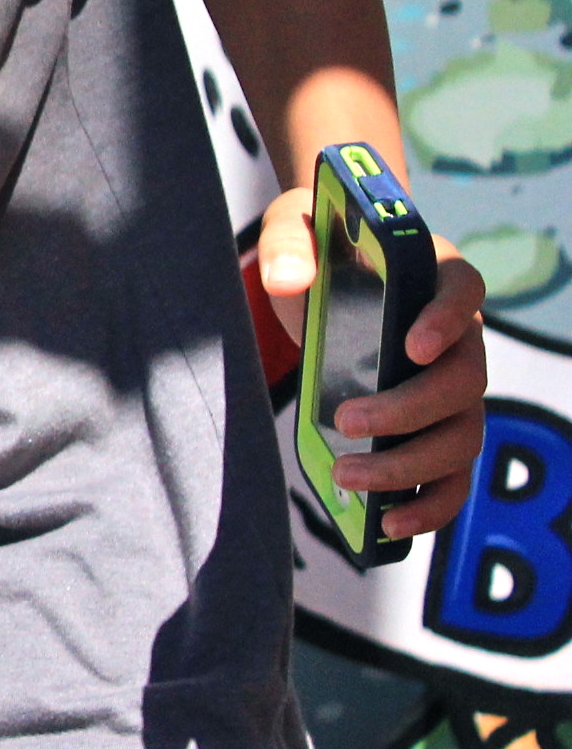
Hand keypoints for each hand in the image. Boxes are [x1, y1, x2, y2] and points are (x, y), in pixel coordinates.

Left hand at [256, 185, 489, 540]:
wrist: (331, 267)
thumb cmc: (324, 243)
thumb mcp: (298, 225)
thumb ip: (289, 244)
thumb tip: (285, 282)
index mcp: (436, 275)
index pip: (463, 291)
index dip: (446, 319)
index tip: (411, 345)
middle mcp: (461, 335)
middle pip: (463, 381)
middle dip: (409, 409)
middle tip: (347, 419)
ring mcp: (455, 386)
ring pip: (461, 435)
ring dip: (412, 465)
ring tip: (351, 477)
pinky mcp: (439, 427)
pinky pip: (453, 474)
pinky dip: (430, 504)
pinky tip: (390, 523)